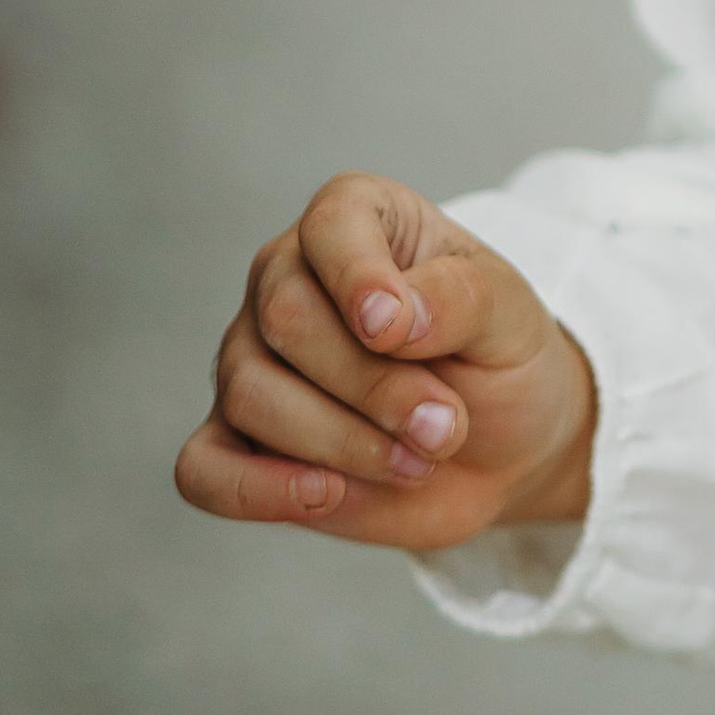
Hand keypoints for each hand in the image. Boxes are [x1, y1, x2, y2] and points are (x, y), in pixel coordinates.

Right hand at [174, 172, 594, 555]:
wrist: (504, 448)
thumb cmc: (500, 359)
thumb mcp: (510, 314)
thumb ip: (460, 296)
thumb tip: (387, 317)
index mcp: (356, 220)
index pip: (330, 225)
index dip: (358, 276)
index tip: (397, 330)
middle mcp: (286, 279)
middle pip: (287, 320)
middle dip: (373, 387)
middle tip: (444, 424)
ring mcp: (252, 360)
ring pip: (251, 394)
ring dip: (344, 443)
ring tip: (416, 459)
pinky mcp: (240, 443)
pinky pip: (203, 468)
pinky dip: (255, 489)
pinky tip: (325, 494)